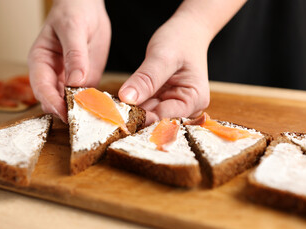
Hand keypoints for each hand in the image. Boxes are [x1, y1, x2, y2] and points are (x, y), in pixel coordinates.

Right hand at [28, 0, 110, 121]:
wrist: (87, 7)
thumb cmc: (73, 11)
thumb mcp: (73, 29)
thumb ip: (74, 55)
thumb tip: (75, 81)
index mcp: (41, 61)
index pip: (41, 87)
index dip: (51, 102)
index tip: (64, 113)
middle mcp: (52, 75)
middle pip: (54, 100)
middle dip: (67, 112)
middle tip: (84, 121)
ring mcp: (69, 80)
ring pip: (71, 103)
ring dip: (82, 111)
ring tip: (96, 118)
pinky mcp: (86, 82)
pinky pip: (88, 98)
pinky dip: (95, 105)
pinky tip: (104, 109)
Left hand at [118, 0, 245, 124]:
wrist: (187, 31)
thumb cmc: (181, 39)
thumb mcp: (163, 56)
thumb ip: (146, 79)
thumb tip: (127, 99)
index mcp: (193, 100)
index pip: (164, 118)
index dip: (141, 117)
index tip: (118, 113)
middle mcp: (187, 109)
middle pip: (156, 120)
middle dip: (135, 116)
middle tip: (112, 110)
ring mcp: (174, 106)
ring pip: (148, 116)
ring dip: (131, 112)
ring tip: (113, 106)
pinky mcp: (163, 102)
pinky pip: (145, 108)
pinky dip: (133, 105)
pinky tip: (121, 102)